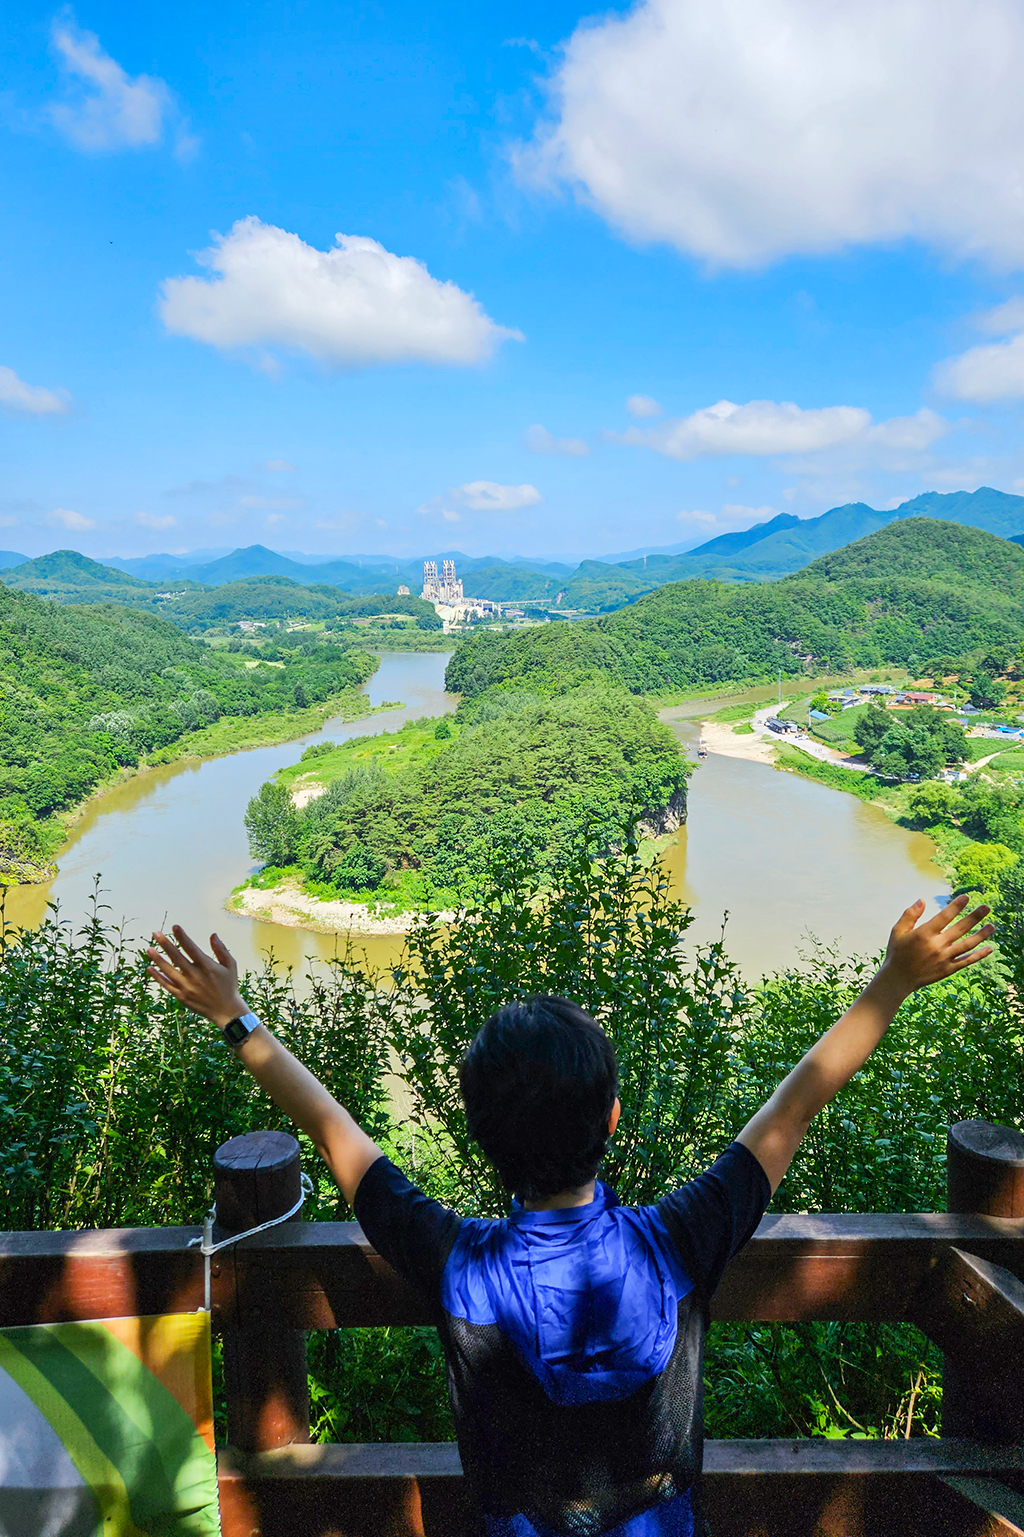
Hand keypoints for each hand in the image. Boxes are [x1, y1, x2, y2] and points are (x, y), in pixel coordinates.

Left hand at [146, 926, 248, 1028]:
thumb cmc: (229, 985)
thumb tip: (213, 935)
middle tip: (156, 933)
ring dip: (158, 960)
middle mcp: (195, 976)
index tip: (174, 926)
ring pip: (169, 971)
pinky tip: (150, 968)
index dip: (182, 937)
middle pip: (177, 958)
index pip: (192, 948)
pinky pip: (166, 985)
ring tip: (149, 949)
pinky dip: (158, 977)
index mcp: (207, 967)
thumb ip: (221, 950)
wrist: (226, 1011)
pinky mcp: (181, 997)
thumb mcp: (231, 965)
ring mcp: (187, 987)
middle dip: (165, 944)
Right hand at [875, 894, 994, 1000]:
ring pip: (967, 944)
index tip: (966, 897)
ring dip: (981, 935)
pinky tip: (989, 948)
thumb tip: (922, 900)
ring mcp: (944, 958)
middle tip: (986, 907)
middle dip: (975, 917)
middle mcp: (937, 945)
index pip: (944, 916)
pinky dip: (979, 955)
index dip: (956, 906)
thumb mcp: (897, 931)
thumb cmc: (897, 952)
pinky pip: (966, 961)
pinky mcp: (948, 969)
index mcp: (924, 934)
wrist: (898, 979)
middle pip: (960, 928)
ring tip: (992, 926)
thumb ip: (910, 915)